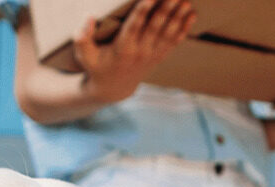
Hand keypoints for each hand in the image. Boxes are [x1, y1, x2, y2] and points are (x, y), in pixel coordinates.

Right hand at [75, 0, 195, 102]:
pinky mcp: (159, 56)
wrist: (113, 89)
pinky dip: (184, 28)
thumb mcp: (84, 56)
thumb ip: (82, 37)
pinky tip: (192, 14)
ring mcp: (152, 54)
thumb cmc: (96, 67)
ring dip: (178, 16)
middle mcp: (140, 51)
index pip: (134, 27)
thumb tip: (89, 17)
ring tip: (186, 0)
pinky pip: (174, 42)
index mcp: (123, 48)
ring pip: (168, 33)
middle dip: (166, 9)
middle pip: (156, 27)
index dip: (142, 11)